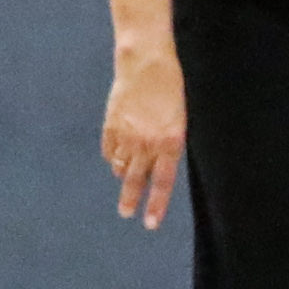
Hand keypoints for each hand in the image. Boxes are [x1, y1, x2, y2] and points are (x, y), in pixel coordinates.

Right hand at [103, 45, 186, 228]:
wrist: (147, 63)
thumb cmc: (170, 89)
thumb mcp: (178, 119)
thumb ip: (168, 145)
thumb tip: (154, 168)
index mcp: (170, 142)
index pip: (163, 182)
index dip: (156, 205)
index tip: (149, 224)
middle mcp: (147, 143)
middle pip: (137, 180)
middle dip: (131, 200)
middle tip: (127, 213)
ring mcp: (127, 135)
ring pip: (121, 166)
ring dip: (123, 174)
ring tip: (125, 179)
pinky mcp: (111, 125)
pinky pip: (110, 151)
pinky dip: (113, 157)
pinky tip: (116, 158)